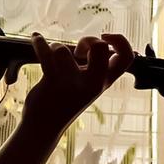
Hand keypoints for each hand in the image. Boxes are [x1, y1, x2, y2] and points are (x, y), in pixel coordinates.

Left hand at [20, 31, 135, 135]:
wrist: (45, 127)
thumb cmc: (66, 101)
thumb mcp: (88, 86)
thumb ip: (97, 67)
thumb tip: (100, 42)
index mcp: (104, 81)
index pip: (126, 57)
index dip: (120, 41)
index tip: (105, 37)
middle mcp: (93, 83)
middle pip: (101, 48)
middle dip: (88, 40)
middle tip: (78, 52)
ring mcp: (72, 84)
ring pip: (62, 51)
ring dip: (55, 47)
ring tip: (52, 57)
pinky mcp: (52, 83)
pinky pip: (45, 55)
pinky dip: (39, 43)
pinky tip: (36, 38)